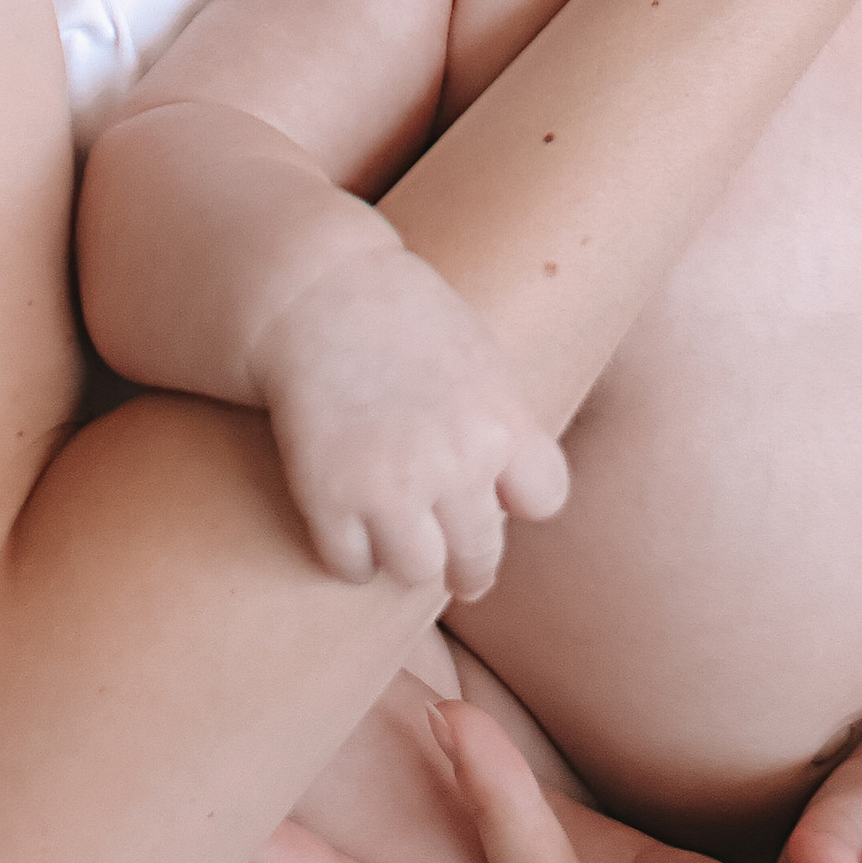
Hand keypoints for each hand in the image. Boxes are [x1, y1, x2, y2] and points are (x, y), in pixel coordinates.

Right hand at [249, 250, 568, 596]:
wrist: (316, 290)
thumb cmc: (400, 313)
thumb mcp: (478, 354)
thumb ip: (500, 418)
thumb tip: (513, 486)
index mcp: (501, 422)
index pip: (544, 498)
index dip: (521, 502)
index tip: (501, 501)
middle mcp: (456, 462)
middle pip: (479, 553)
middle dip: (470, 566)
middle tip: (459, 571)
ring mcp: (392, 485)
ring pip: (416, 570)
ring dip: (407, 560)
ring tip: (397, 541)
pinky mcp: (330, 498)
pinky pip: (352, 566)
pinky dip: (351, 558)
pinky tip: (349, 533)